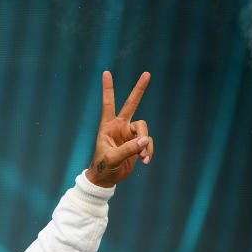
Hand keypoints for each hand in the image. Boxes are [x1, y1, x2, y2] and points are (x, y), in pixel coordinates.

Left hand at [85, 71, 153, 186]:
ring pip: (144, 130)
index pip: (108, 103)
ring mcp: (129, 134)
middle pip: (132, 104)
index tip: (106, 72)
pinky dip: (148, 151)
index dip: (108, 89)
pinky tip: (145, 161)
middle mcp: (120, 126)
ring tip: (143, 158)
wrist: (106, 179)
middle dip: (139, 89)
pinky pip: (147, 143)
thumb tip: (145, 140)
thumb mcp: (113, 159)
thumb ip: (128, 149)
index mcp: (108, 126)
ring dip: (145, 143)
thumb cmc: (103, 167)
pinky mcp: (137, 143)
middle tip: (147, 73)